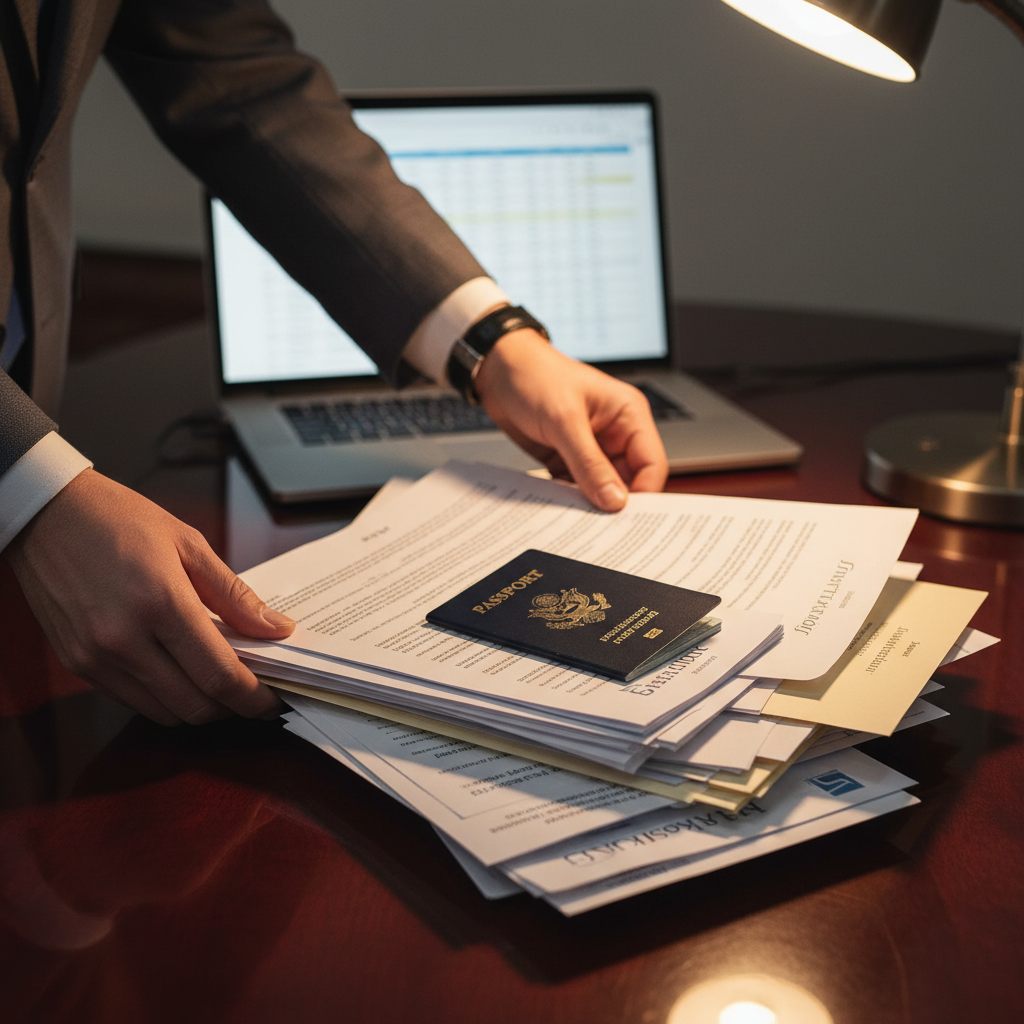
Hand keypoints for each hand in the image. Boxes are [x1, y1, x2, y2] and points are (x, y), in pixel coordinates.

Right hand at [3, 469, 294, 725]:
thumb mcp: (189, 544)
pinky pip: (133, 700)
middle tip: (254, 692)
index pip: (219, 675)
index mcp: (160, 602)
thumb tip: (277, 629)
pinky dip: (165, 698)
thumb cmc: (118, 519)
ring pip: (164, 712)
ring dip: (199, 707)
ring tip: (219, 681)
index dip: (254, 697)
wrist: (45, 513)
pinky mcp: (77, 664)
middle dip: (232, 707)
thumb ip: (235, 596)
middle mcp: (124, 639)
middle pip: (195, 706)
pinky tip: (180, 672)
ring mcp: (96, 657)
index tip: (274, 700)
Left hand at [474, 330, 668, 510]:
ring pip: (602, 488)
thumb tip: (614, 500)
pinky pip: (577, 487)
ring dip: (590, 503)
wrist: (498, 371)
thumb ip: (589, 464)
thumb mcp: (564, 421)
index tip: (625, 518)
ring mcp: (592, 448)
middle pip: (630, 481)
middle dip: (615, 503)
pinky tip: (558, 507)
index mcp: (629, 415)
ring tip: (576, 518)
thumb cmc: (535, 376)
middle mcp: (615, 434)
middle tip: (600, 526)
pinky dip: (569, 499)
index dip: (644, 494)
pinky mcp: (570, 458)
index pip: (652, 464)